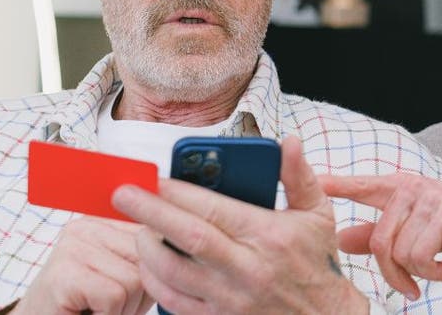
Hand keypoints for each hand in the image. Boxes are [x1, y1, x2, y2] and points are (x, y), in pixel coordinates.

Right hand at [13, 217, 151, 314]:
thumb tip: (178, 247)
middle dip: (139, 293)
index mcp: (103, 220)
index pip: (154, 235)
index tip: (126, 289)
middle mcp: (86, 225)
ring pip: (134, 279)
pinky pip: (114, 296)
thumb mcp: (121, 275)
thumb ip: (146, 256)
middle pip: (148, 258)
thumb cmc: (85, 306)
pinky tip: (87, 313)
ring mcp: (72, 246)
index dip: (151, 273)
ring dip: (123, 308)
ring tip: (96, 309)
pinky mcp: (64, 273)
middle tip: (109, 305)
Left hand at [112, 136, 366, 314]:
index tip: (155, 177)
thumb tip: (288, 142)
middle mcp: (248, 269)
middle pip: (187, 238)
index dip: (179, 192)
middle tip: (122, 193)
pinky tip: (149, 262)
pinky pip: (173, 302)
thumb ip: (299, 176)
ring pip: (173, 272)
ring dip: (147, 248)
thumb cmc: (319, 264)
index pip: (213, 209)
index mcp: (269, 236)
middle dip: (149, 212)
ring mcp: (230, 299)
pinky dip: (154, 281)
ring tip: (136, 227)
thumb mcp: (319, 215)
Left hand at [319, 174, 441, 298]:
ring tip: (432, 273)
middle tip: (408, 287)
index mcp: (398, 188)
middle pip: (378, 241)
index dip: (334, 184)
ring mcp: (427, 198)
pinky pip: (420, 254)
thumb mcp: (416, 228)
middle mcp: (409, 188)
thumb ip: (378, 232)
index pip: (360, 184)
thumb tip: (339, 240)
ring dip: (415, 275)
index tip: (311, 181)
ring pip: (399, 252)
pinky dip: (431, 271)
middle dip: (391, 274)